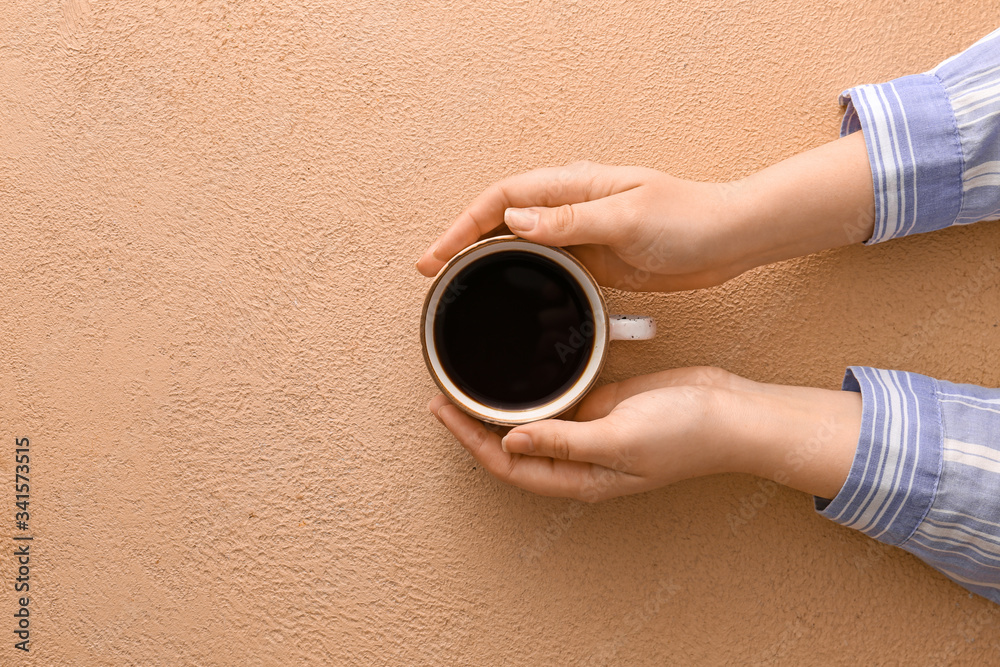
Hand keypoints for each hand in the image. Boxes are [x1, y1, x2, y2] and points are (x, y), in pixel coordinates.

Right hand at [415, 132, 873, 290]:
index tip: (437, 255)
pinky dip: (519, 275)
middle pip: (501, 219)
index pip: (503, 199)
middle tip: (431, 272)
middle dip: (462, 242)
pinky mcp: (594, 257)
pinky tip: (507, 292)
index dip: (463, 226)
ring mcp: (581, 232)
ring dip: (486, 259)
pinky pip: (546, 264)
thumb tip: (515, 222)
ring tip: (456, 284)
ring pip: (518, 243)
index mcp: (575, 186)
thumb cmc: (688, 219)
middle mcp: (572, 206)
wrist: (729, 240)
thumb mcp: (628, 218)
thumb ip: (571, 221)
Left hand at [428, 367, 861, 501]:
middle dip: (475, 426)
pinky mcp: (604, 406)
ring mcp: (591, 433)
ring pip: (532, 424)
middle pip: (512, 447)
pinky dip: (534, 390)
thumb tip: (511, 441)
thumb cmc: (686, 434)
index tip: (442, 411)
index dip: (470, 441)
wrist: (731, 412)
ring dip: (501, 408)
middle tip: (444, 395)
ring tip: (469, 383)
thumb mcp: (619, 437)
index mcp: (580, 477)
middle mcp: (580, 459)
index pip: (508, 463)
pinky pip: (558, 401)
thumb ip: (564, 440)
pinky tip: (518, 372)